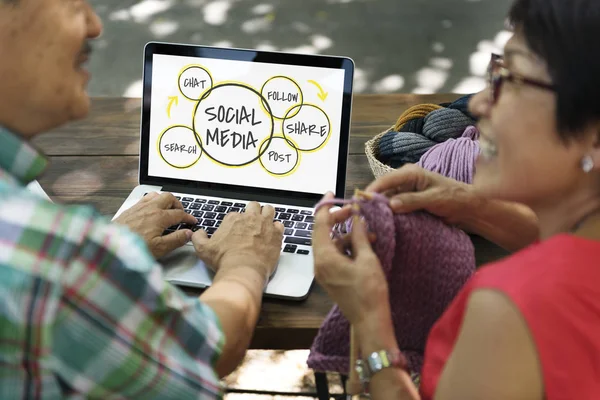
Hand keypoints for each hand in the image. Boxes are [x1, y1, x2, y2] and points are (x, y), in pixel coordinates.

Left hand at [113, 192, 196, 258]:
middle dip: (178, 204)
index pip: (180, 214)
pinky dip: (153, 201)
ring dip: (165, 200)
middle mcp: (150, 208)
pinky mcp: (130, 209)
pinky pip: (145, 198)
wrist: (110, 245)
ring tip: (168, 208)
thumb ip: (176, 240)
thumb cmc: (134, 247)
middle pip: (169, 198)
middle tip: (181, 213)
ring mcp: (139, 207)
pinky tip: (151, 208)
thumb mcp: (159, 248)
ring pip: (157, 195)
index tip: (192, 222)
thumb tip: (188, 233)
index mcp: (160, 217)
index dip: (189, 218)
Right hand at [191, 202, 283, 280]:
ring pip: (269, 210)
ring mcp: (265, 224)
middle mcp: (250, 218)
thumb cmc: (224, 260)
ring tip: (265, 223)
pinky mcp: (276, 234)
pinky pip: (279, 225)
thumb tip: (199, 232)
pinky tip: (273, 234)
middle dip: (253, 212)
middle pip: (254, 207)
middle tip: (252, 222)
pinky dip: (277, 228)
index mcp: (233, 219)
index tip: (236, 231)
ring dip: (267, 214)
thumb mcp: (203, 249)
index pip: (236, 214)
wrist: (243, 270)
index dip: (236, 222)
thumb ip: (198, 238)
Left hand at [313, 193, 388, 324]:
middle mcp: (320, 264)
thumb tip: (357, 216)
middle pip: (323, 233)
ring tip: (367, 232)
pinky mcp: (330, 277)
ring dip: (347, 235)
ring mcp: (324, 272)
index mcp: (325, 258)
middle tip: (354, 211)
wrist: (369, 321)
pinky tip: (364, 245)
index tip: (333, 194)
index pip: (320, 225)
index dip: (326, 207)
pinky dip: (346, 247)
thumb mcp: (367, 259)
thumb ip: (360, 235)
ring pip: (331, 244)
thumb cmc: (369, 292)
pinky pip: (334, 255)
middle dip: (338, 220)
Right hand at [366, 164, 477, 227]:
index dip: (372, 190)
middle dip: (373, 201)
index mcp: (411, 173)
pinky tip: (382, 222)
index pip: (385, 180)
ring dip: (380, 209)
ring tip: (370, 220)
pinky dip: (388, 214)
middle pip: (383, 190)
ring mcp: (405, 191)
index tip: (361, 202)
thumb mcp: (434, 199)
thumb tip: (391, 205)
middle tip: (363, 215)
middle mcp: (405, 180)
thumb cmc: (454, 198)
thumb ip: (412, 201)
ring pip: (386, 200)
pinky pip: (393, 207)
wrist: (468, 207)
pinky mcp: (407, 202)